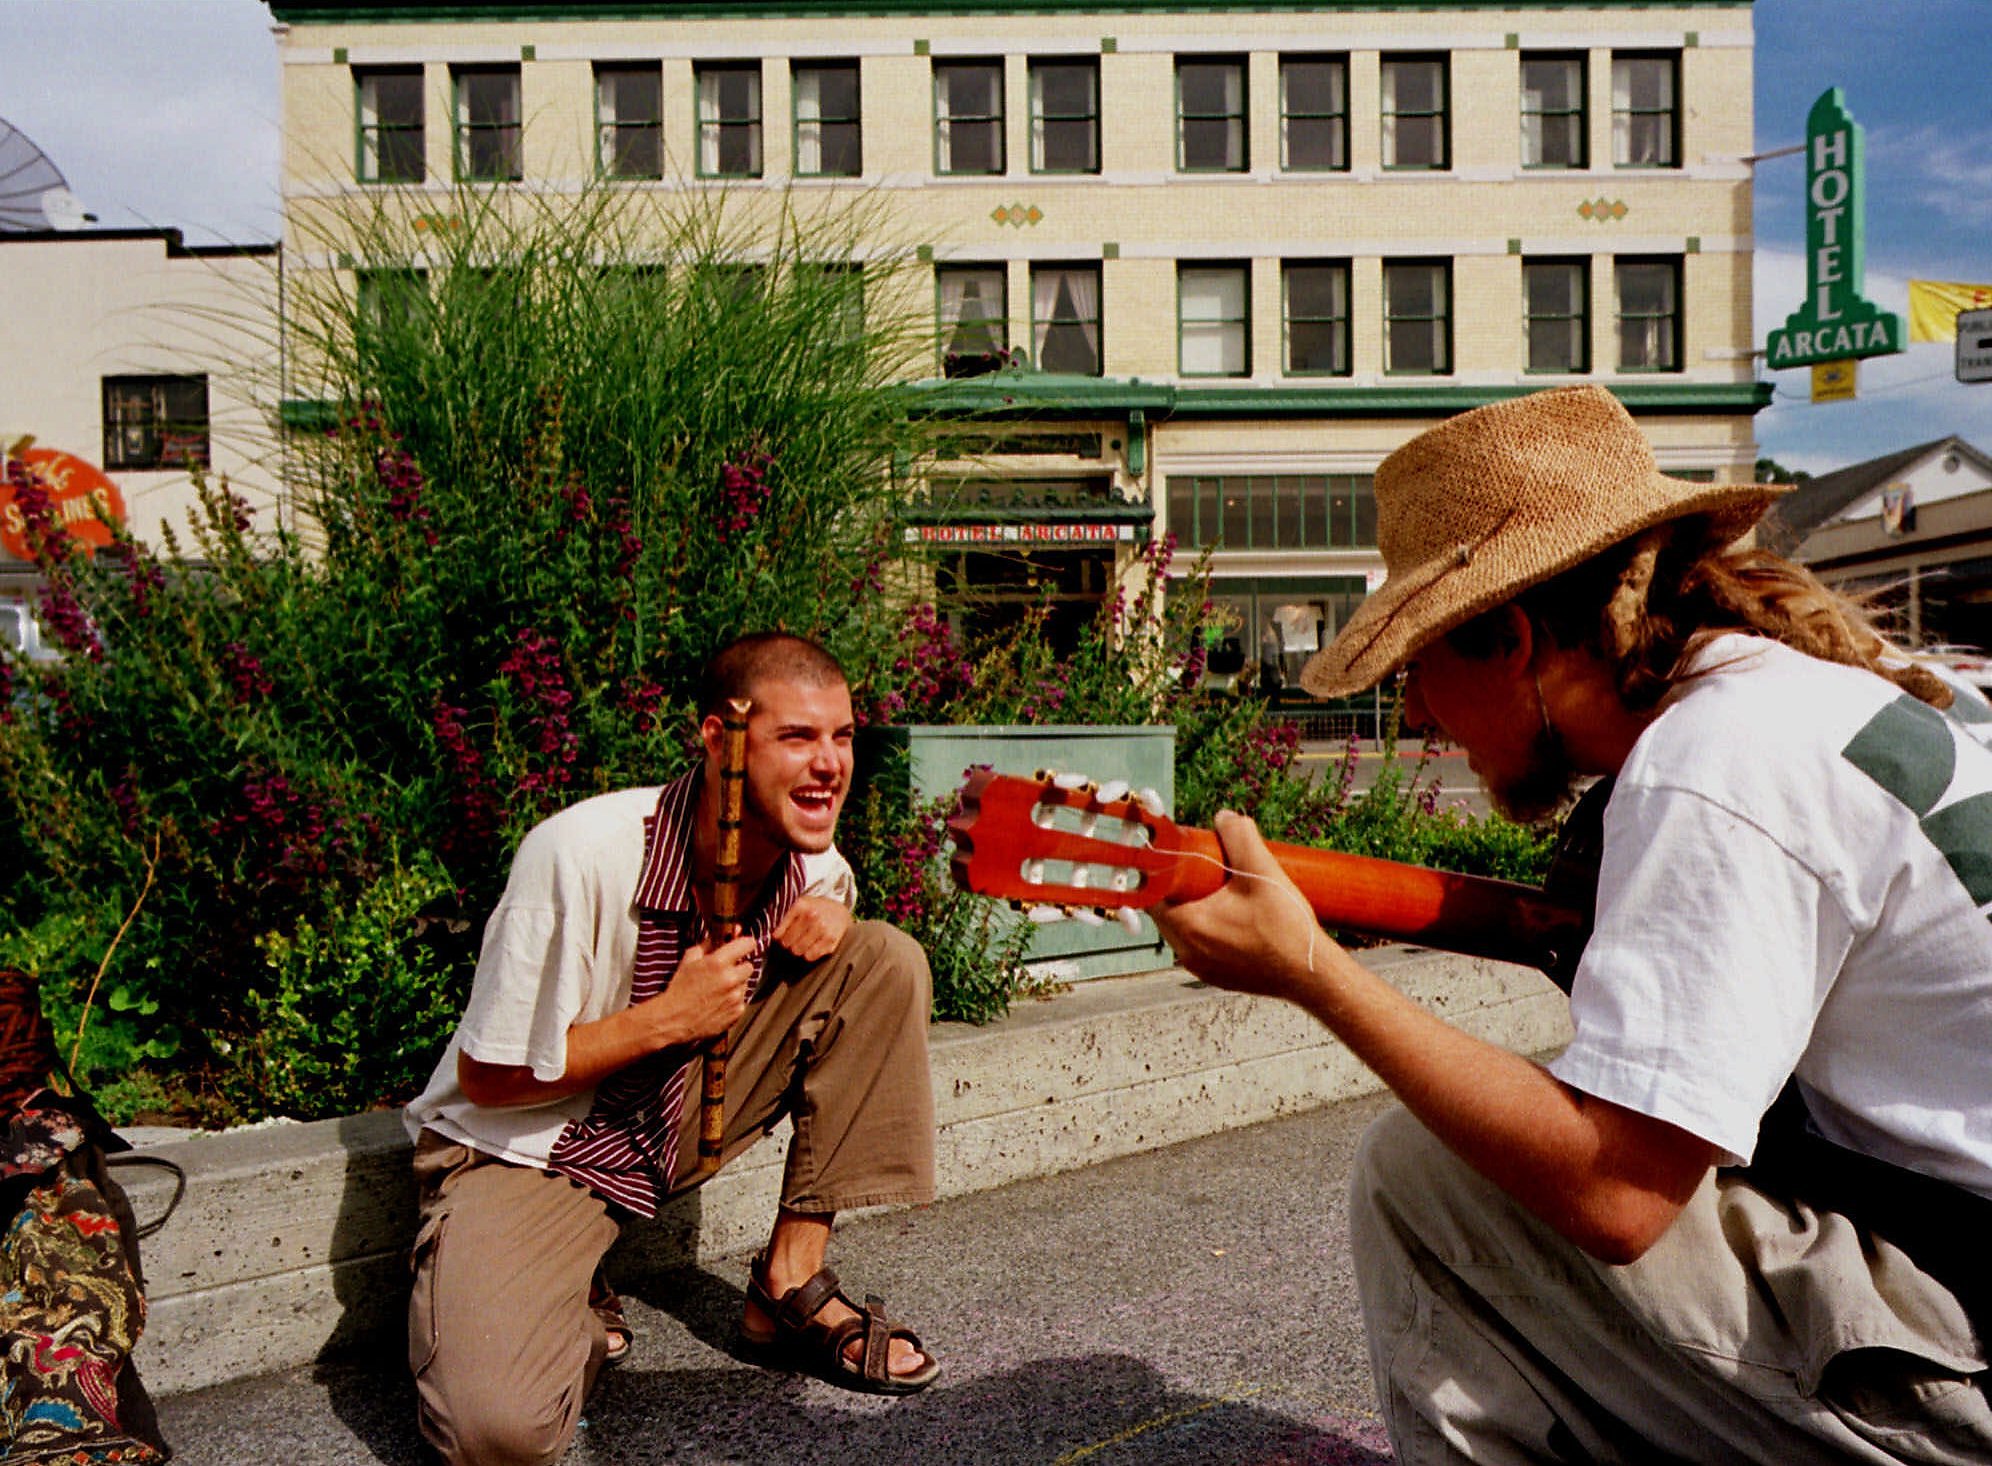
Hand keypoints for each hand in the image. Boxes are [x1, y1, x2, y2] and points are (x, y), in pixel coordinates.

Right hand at [651, 933, 757, 1044]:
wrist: (673, 1019)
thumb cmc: (679, 989)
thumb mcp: (688, 960)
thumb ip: (706, 945)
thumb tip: (719, 937)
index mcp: (718, 962)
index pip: (748, 944)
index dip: (744, 944)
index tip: (742, 946)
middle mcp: (730, 979)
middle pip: (749, 966)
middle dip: (739, 967)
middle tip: (726, 972)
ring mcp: (735, 997)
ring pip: (745, 984)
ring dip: (736, 984)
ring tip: (718, 990)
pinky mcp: (736, 1012)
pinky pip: (742, 1001)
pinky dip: (733, 1001)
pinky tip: (718, 1002)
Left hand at [772, 896, 852, 962]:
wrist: (840, 912)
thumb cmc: (815, 909)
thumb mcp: (800, 905)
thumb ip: (784, 917)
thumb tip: (772, 936)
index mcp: (801, 906)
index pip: (779, 933)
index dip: (777, 938)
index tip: (780, 937)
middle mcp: (812, 916)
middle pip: (787, 943)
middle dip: (787, 944)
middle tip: (791, 940)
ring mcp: (822, 929)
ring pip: (797, 951)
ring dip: (797, 949)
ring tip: (801, 943)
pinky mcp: (830, 941)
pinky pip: (810, 956)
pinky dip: (808, 954)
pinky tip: (811, 946)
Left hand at [1150, 811, 1329, 1001]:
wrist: (1313, 975)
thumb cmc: (1287, 929)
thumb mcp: (1263, 870)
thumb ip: (1239, 835)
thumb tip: (1224, 817)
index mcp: (1188, 926)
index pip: (1153, 892)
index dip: (1165, 869)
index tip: (1183, 856)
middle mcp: (1187, 952)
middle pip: (1168, 909)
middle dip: (1184, 887)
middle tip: (1210, 870)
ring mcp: (1201, 967)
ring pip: (1184, 928)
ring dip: (1197, 908)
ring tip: (1227, 892)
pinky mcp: (1216, 975)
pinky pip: (1201, 945)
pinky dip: (1211, 928)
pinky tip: (1236, 916)